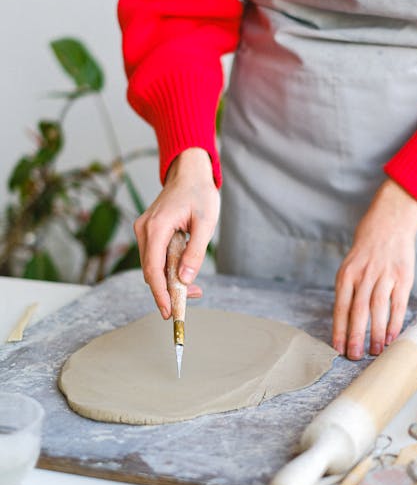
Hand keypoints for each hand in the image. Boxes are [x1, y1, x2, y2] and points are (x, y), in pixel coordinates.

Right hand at [134, 148, 219, 318]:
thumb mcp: (205, 223)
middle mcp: (144, 229)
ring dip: (168, 280)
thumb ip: (195, 253)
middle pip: (150, 271)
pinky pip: (154, 257)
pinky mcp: (147, 232)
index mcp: (157, 227)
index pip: (153, 269)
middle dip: (168, 290)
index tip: (169, 312)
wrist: (188, 172)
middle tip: (192, 298)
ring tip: (193, 287)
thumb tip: (184, 280)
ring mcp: (143, 230)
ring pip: (151, 266)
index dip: (161, 294)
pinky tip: (183, 272)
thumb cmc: (199, 193)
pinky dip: (166, 268)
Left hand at [332, 179, 416, 359]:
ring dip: (375, 334)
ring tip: (374, 352)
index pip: (340, 307)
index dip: (339, 329)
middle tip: (354, 357)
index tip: (337, 348)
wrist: (389, 224)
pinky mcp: (402, 278)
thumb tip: (346, 321)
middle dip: (355, 337)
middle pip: (358, 311)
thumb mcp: (350, 265)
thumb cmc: (367, 250)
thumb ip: (348, 290)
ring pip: (378, 310)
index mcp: (346, 275)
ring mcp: (383, 276)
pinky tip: (391, 337)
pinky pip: (397, 304)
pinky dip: (394, 323)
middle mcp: (363, 276)